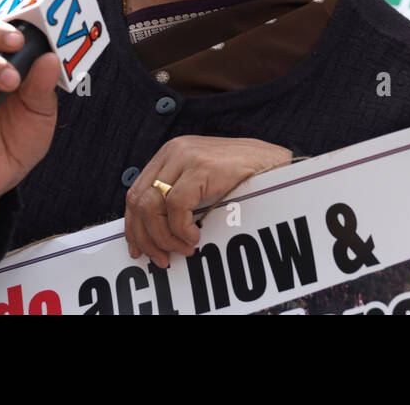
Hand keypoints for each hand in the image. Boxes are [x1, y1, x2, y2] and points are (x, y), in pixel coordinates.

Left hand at [125, 136, 292, 265]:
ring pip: (152, 205)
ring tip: (182, 250)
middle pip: (138, 200)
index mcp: (170, 154)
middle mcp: (174, 151)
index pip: (135, 192)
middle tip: (161, 258)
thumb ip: (178, 194)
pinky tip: (195, 237)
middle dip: (146, 237)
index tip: (139, 250)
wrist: (275, 163)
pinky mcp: (202, 166)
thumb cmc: (242, 177)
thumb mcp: (202, 183)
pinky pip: (176, 206)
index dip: (133, 226)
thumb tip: (152, 231)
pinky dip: (182, 229)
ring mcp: (186, 156)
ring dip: (164, 237)